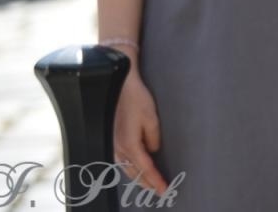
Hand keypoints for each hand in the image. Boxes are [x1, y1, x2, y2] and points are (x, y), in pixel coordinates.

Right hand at [113, 67, 168, 194]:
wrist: (120, 85)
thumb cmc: (137, 99)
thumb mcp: (151, 118)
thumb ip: (153, 138)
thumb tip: (152, 152)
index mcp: (130, 144)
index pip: (146, 169)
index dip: (156, 181)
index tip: (165, 190)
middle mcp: (119, 148)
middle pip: (134, 173)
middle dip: (147, 184)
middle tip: (159, 192)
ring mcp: (114, 144)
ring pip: (126, 168)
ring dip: (138, 178)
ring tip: (148, 186)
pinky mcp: (112, 138)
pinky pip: (121, 160)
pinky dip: (129, 169)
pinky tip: (133, 169)